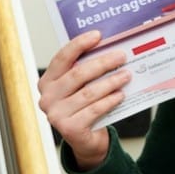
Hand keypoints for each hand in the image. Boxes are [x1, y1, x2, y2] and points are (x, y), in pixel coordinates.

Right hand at [38, 30, 130, 169]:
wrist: (86, 138)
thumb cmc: (85, 105)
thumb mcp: (83, 85)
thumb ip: (87, 68)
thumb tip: (111, 47)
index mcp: (48, 81)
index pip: (62, 57)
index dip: (79, 44)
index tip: (98, 35)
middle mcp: (47, 97)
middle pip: (78, 74)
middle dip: (103, 63)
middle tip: (122, 56)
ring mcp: (56, 114)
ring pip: (89, 92)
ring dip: (111, 82)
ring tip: (127, 75)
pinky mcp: (69, 129)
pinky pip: (94, 110)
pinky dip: (110, 101)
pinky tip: (121, 95)